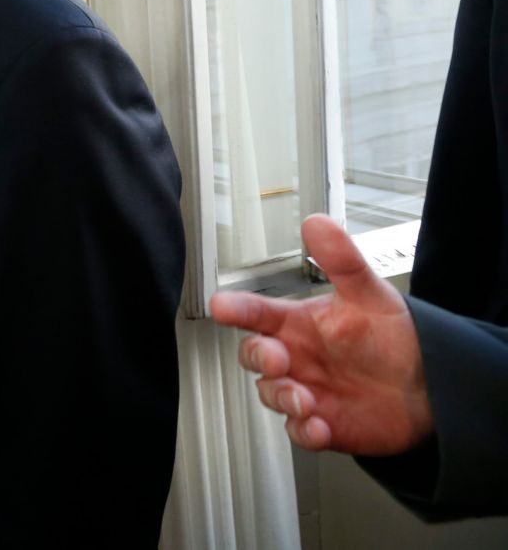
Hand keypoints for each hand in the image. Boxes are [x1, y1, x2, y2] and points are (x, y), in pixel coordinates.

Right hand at [210, 214, 432, 455]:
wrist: (433, 388)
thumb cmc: (395, 338)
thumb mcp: (370, 295)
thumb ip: (341, 261)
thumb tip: (319, 223)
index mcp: (299, 323)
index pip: (256, 312)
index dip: (236, 308)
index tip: (223, 306)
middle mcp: (296, 356)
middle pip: (253, 355)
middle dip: (258, 357)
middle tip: (278, 359)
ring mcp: (306, 390)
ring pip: (270, 394)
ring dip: (281, 397)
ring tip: (306, 399)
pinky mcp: (321, 424)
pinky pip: (298, 432)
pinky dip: (304, 431)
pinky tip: (319, 425)